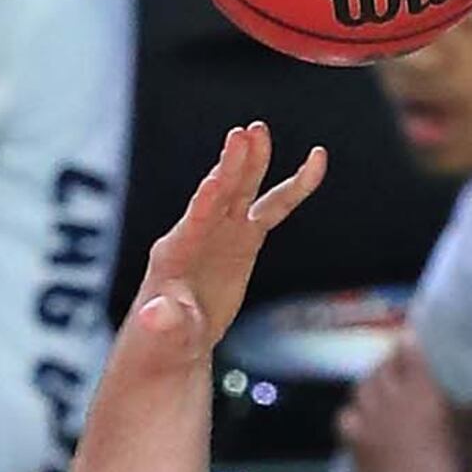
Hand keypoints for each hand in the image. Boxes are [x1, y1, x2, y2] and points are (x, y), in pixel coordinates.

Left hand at [117, 123, 327, 372]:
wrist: (174, 340)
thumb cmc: (161, 340)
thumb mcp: (162, 336)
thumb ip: (164, 322)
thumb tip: (156, 316)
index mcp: (174, 254)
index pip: (193, 223)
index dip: (205, 204)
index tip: (214, 180)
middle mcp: (198, 233)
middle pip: (219, 194)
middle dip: (230, 167)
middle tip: (243, 134)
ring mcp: (222, 232)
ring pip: (243, 191)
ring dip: (252, 163)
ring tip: (260, 131)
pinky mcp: (243, 238)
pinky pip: (273, 208)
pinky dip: (294, 188)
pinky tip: (315, 164)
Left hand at [340, 338, 467, 471]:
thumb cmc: (456, 463)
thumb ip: (470, 404)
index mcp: (423, 387)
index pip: (409, 350)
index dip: (408, 341)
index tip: (409, 338)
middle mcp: (391, 395)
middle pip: (382, 367)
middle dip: (388, 363)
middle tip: (396, 368)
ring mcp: (369, 417)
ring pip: (361, 388)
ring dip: (370, 385)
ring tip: (378, 391)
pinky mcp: (354, 441)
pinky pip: (345, 417)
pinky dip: (352, 415)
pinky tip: (360, 420)